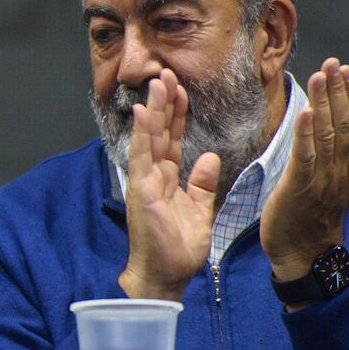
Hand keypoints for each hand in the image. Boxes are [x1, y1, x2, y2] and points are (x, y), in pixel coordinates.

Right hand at [118, 69, 221, 300]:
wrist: (165, 276)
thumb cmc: (177, 250)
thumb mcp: (200, 212)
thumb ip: (202, 185)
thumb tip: (208, 158)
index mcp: (167, 181)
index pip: (173, 140)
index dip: (177, 115)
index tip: (181, 90)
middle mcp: (153, 177)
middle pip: (160, 133)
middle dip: (165, 103)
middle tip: (166, 73)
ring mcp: (144, 182)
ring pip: (150, 138)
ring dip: (154, 109)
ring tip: (158, 81)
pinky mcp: (140, 191)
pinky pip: (142, 157)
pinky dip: (143, 134)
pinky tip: (146, 112)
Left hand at [261, 58, 348, 283]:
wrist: (306, 257)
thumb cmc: (312, 217)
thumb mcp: (333, 179)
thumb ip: (344, 149)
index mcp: (346, 167)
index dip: (348, 96)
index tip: (344, 69)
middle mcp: (339, 171)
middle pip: (342, 125)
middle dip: (338, 92)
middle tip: (335, 63)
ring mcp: (322, 180)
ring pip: (327, 135)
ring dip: (324, 104)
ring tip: (322, 76)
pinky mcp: (300, 189)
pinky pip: (306, 158)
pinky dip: (307, 134)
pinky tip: (307, 112)